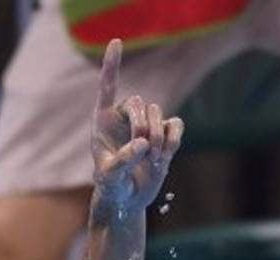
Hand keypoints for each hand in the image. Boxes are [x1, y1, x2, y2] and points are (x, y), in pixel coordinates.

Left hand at [91, 40, 183, 216]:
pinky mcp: (165, 134)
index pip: (108, 87)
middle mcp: (124, 118)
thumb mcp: (110, 177)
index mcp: (103, 122)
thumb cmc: (111, 186)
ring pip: (159, 113)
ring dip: (158, 136)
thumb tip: (142, 144)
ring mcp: (146, 125)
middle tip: (142, 148)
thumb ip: (122, 161)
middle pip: (139, 103)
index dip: (112, 65)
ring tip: (152, 158)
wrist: (128, 199)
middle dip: (142, 125)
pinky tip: (165, 156)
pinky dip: (173, 140)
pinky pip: (176, 125)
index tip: (116, 42)